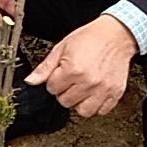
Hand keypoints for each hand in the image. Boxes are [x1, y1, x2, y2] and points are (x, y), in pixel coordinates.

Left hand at [23, 15, 137, 117]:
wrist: (115, 35)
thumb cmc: (89, 39)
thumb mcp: (62, 48)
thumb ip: (45, 67)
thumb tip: (31, 81)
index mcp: (73, 69)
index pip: (52, 88)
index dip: (53, 81)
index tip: (60, 74)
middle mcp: (88, 82)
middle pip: (65, 101)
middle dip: (64, 91)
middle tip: (70, 80)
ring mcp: (103, 89)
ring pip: (83, 111)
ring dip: (79, 102)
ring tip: (80, 89)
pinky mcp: (115, 93)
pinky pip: (102, 111)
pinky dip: (96, 105)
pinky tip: (93, 93)